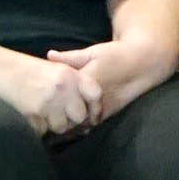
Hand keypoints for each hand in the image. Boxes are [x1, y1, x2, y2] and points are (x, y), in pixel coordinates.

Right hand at [0, 45, 102, 138]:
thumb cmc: (22, 68)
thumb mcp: (51, 68)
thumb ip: (71, 84)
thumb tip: (86, 109)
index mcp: (69, 74)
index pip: (95, 94)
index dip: (95, 107)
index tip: (92, 115)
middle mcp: (63, 88)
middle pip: (80, 116)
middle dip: (71, 119)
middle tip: (60, 115)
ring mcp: (49, 102)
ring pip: (62, 127)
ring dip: (54, 124)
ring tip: (41, 112)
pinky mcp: (35, 114)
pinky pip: (44, 130)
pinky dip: (38, 127)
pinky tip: (29, 114)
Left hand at [44, 36, 176, 123]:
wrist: (142, 65)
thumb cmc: (115, 55)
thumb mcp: (93, 52)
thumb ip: (70, 57)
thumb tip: (48, 55)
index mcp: (88, 79)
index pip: (63, 92)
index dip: (49, 98)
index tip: (36, 100)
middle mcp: (95, 96)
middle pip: (69, 110)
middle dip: (55, 113)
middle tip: (39, 116)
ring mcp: (103, 107)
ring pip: (80, 121)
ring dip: (66, 123)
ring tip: (50, 123)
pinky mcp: (109, 113)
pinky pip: (91, 124)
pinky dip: (79, 126)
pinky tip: (68, 127)